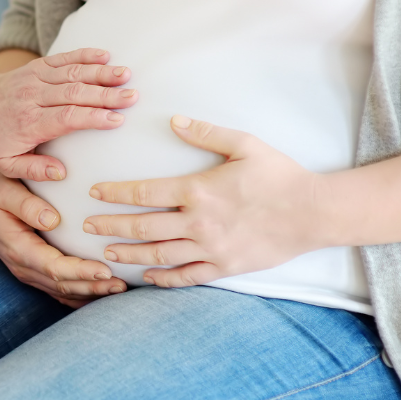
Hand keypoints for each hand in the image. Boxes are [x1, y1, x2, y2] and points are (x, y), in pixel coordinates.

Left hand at [0, 49, 135, 180]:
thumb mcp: (5, 163)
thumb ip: (34, 169)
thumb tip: (62, 173)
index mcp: (29, 123)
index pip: (66, 118)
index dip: (93, 117)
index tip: (117, 120)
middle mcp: (33, 98)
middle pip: (75, 93)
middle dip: (106, 94)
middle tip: (133, 97)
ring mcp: (35, 79)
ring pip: (72, 73)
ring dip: (101, 72)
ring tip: (127, 74)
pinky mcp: (37, 66)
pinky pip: (63, 58)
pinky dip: (84, 55)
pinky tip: (105, 56)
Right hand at [0, 151, 126, 307]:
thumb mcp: (3, 189)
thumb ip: (26, 204)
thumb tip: (52, 220)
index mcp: (17, 247)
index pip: (54, 267)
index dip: (80, 271)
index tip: (106, 269)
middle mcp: (23, 266)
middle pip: (62, 285)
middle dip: (92, 286)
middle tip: (122, 284)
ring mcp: (28, 272)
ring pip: (62, 291)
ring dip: (90, 293)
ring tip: (119, 290)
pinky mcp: (35, 272)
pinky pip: (59, 290)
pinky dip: (81, 294)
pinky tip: (102, 292)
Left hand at [82, 116, 328, 287]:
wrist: (314, 212)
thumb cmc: (279, 175)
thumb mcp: (245, 144)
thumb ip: (206, 133)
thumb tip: (174, 121)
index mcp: (198, 190)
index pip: (144, 193)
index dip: (115, 194)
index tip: (94, 193)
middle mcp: (199, 222)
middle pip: (143, 227)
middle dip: (111, 227)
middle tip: (86, 227)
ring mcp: (211, 248)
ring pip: (159, 255)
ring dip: (129, 254)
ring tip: (106, 254)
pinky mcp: (225, 266)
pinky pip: (187, 276)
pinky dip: (164, 278)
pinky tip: (147, 276)